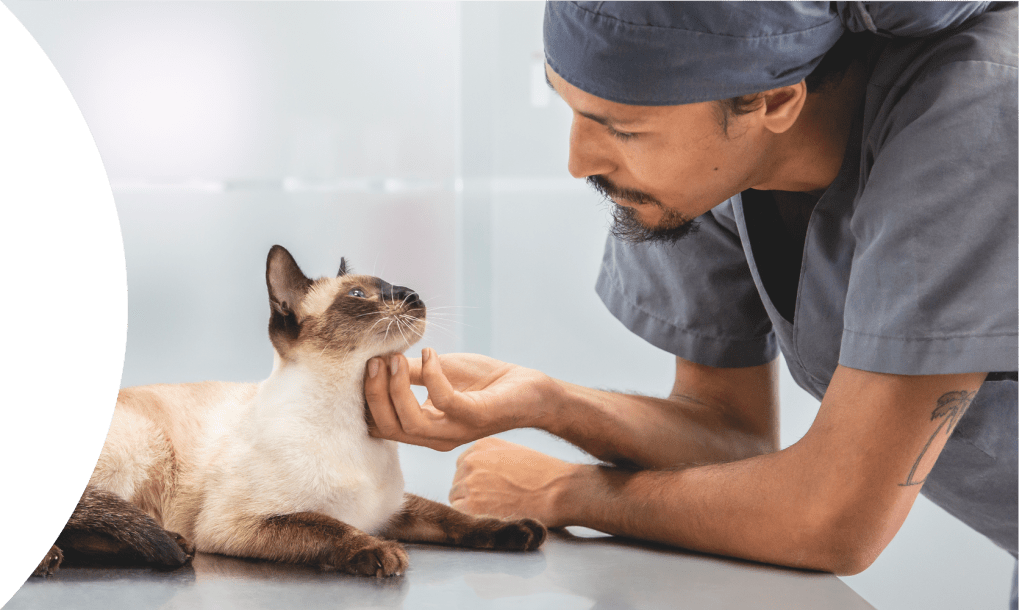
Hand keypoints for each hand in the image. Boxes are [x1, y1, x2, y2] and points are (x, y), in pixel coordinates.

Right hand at [364, 349, 554, 450]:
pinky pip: (444, 401)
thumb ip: (408, 372)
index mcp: (423, 428)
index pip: (380, 425)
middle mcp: (435, 437)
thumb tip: (377, 357)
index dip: (365, 399)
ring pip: (410, 422)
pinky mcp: (475, 417)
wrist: (529, 390)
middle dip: (374, 393)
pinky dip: (431, 375)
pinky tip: (430, 354)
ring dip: (396, 388)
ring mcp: (455, 431)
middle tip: (374, 361)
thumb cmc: (484, 382)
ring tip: (394, 358)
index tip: (363, 366)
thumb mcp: (438, 373)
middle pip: (388, 427)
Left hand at [449, 437, 575, 526]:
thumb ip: (491, 459)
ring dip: (471, 507)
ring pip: (456, 499)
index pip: (464, 466)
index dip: (476, 479)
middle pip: (458, 482)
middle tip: (497, 501)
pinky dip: (472, 518)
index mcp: (481, 446)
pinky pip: (459, 514)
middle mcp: (471, 460)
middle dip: (471, 493)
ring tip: (497, 509)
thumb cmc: (545, 475)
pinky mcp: (471, 505)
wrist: (559, 490)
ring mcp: (469, 482)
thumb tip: (477, 476)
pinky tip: (492, 516)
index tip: (492, 488)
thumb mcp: (514, 453)